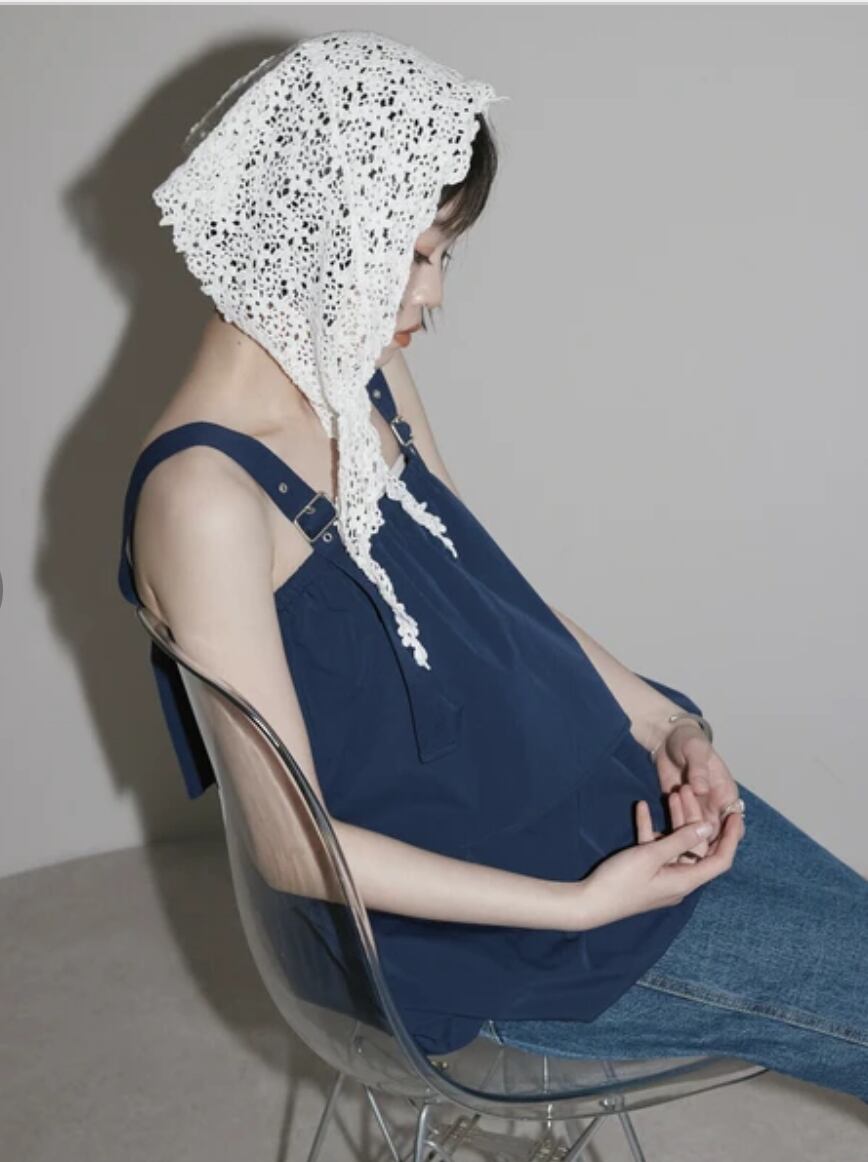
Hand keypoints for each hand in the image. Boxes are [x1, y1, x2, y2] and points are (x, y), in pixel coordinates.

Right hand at [570, 797, 743, 930]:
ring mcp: (661, 876)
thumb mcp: (650, 856)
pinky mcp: (645, 873)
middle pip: (696, 848)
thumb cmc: (621, 882)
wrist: (588, 903)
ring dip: (673, 820)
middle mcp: (678, 880)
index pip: (720, 859)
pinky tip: (641, 807)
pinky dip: (650, 829)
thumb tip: (707, 828)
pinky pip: (654, 848)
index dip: (730, 837)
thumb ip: (680, 840)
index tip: (734, 814)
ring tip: (669, 794)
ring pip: (675, 844)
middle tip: (691, 793)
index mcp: (685, 881)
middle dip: (695, 819)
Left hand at [651, 724, 740, 858]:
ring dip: (683, 827)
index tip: (711, 833)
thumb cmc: (689, 741)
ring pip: (694, 832)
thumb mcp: (695, 751)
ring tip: (672, 798)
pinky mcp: (678, 811)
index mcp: (726, 793)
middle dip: (700, 835)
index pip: (733, 820)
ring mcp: (695, 810)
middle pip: (714, 833)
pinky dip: (671, 831)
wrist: (666, 739)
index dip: (727, 833)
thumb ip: (698, 769)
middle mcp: (714, 806)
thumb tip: (701, 789)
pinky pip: (677, 828)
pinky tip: (660, 829)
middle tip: (684, 830)